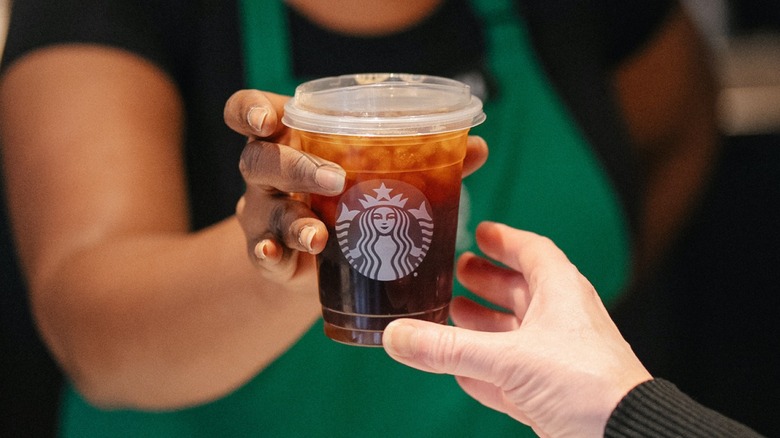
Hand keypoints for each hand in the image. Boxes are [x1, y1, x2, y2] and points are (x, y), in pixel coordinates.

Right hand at [223, 89, 488, 277]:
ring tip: (319, 235)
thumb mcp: (372, 174)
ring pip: (265, 209)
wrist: (316, 260)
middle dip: (293, 165)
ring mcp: (264, 214)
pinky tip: (278, 256)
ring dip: (293, 220)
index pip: (252, 112)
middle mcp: (268, 173)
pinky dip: (270, 254)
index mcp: (291, 139)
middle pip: (260, 158)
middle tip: (334, 179)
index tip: (268, 118)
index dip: (250, 111)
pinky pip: (261, 253)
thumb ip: (421, 157)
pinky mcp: (268, 254)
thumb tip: (477, 147)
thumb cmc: (345, 199)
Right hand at [382, 222, 651, 437]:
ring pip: (514, 334)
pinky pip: (512, 376)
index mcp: (561, 293)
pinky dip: (487, 372)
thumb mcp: (508, 358)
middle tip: (457, 274)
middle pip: (520, 291)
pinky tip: (463, 374)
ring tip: (451, 316)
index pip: (532, 252)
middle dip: (488, 282)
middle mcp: (561, 321)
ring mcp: (557, 359)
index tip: (480, 233)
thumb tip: (397, 335)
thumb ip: (448, 348)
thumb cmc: (587, 384)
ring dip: (484, 326)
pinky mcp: (552, 395)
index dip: (505, 241)